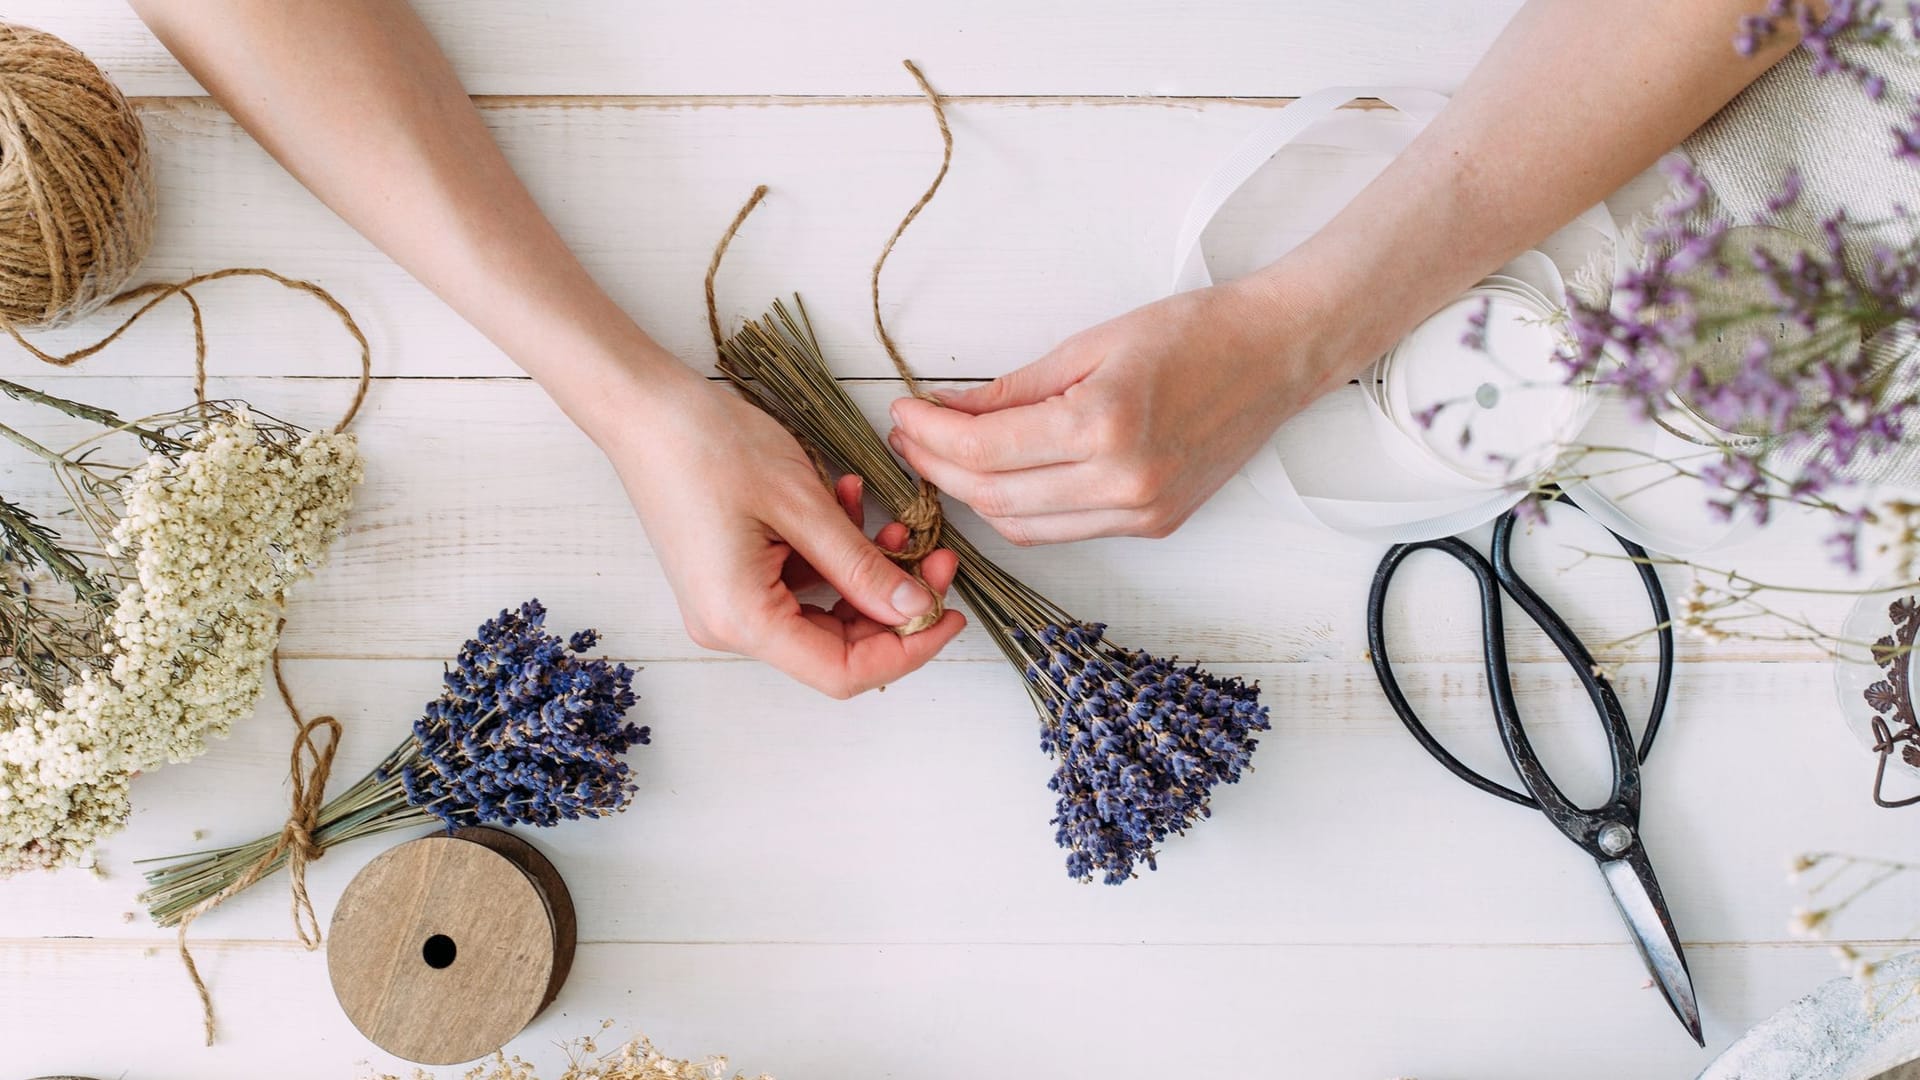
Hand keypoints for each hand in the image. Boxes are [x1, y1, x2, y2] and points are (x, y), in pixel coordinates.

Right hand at [603, 367, 964, 697]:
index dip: (905, 651)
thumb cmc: (707, 446)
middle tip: (938, 559)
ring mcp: (727, 603)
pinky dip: (832, 553)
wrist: (642, 408)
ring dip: (866, 572)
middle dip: (894, 605)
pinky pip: (798, 583)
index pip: (841, 672)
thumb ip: (861, 566)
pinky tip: (847, 502)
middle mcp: (730, 625)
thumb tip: (914, 609)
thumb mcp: (802, 504)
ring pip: (823, 612)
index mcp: (742, 619)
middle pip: (835, 647)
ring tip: (894, 520)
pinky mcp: (731, 577)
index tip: (948, 615)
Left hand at [886, 276, 1337, 544]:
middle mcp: (1122, 482)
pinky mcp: (1153, 525)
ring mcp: (1140, 512)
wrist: (1278, 355)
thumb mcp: (1090, 344)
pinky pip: (1062, 531)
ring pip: (1022, 526)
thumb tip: (944, 411)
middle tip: (910, 436)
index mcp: (1103, 425)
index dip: (928, 435)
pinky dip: (1020, 509)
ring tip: (943, 457)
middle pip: (993, 498)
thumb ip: (1012, 389)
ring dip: (974, 497)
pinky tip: (999, 477)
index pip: (983, 450)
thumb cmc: (1195, 333)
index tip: (902, 413)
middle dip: (937, 470)